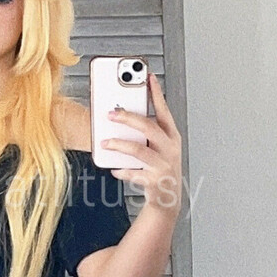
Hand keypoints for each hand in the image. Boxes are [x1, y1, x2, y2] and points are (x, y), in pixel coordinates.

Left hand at [107, 72, 183, 213]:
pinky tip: (114, 168)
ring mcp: (164, 165)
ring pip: (139, 150)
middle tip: (111, 114)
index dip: (157, 94)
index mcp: (171, 136)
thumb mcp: (158, 147)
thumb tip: (121, 116)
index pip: (164, 111)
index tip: (149, 77)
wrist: (168, 199)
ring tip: (105, 142)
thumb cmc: (160, 168)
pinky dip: (122, 170)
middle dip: (128, 118)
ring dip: (119, 145)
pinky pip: (134, 172)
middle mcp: (170, 149)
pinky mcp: (155, 180)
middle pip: (149, 127)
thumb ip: (145, 133)